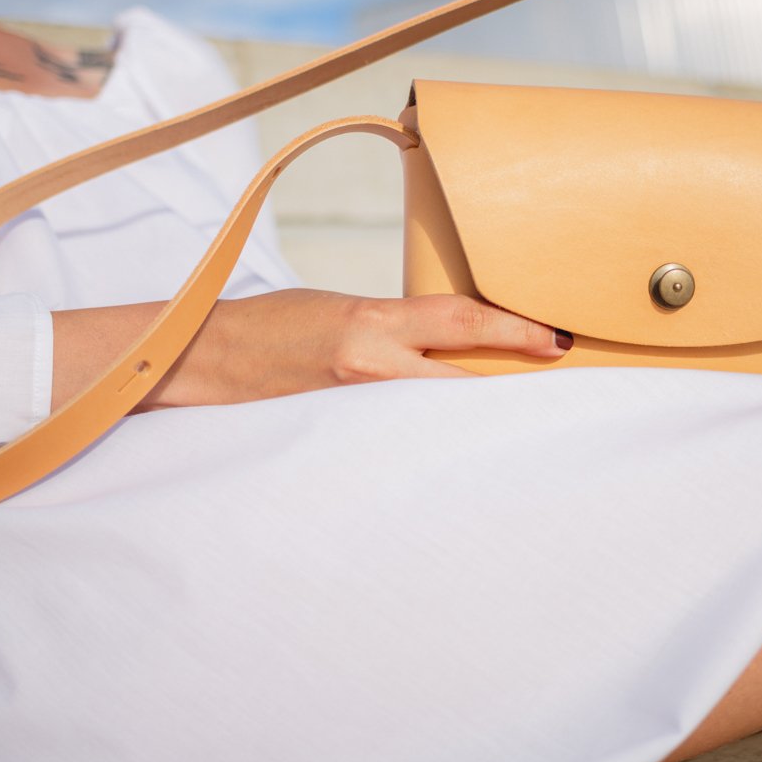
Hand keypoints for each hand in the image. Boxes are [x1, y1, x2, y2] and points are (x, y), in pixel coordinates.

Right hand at [145, 288, 572, 407]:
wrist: (203, 361)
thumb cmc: (274, 325)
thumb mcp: (345, 309)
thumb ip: (401, 327)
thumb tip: (457, 344)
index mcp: (371, 323)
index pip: (463, 322)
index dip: (517, 331)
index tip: (557, 341)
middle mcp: (369, 370)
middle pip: (465, 384)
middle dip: (510, 392)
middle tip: (557, 396)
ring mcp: (355, 412)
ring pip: (439, 419)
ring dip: (474, 420)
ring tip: (510, 425)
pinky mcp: (341, 441)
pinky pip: (402, 441)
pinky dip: (431, 443)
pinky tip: (450, 451)